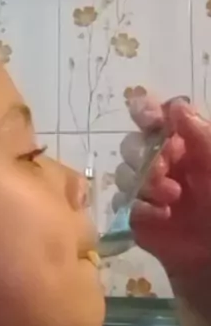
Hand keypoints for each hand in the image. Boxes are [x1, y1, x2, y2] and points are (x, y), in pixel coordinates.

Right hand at [115, 95, 210, 306]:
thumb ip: (201, 134)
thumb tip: (176, 106)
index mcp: (185, 145)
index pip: (155, 117)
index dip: (146, 113)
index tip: (150, 120)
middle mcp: (164, 164)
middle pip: (133, 144)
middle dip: (145, 155)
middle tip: (165, 168)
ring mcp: (149, 193)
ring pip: (124, 173)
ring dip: (144, 181)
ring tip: (172, 197)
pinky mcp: (138, 219)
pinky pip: (124, 205)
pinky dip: (141, 207)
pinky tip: (162, 215)